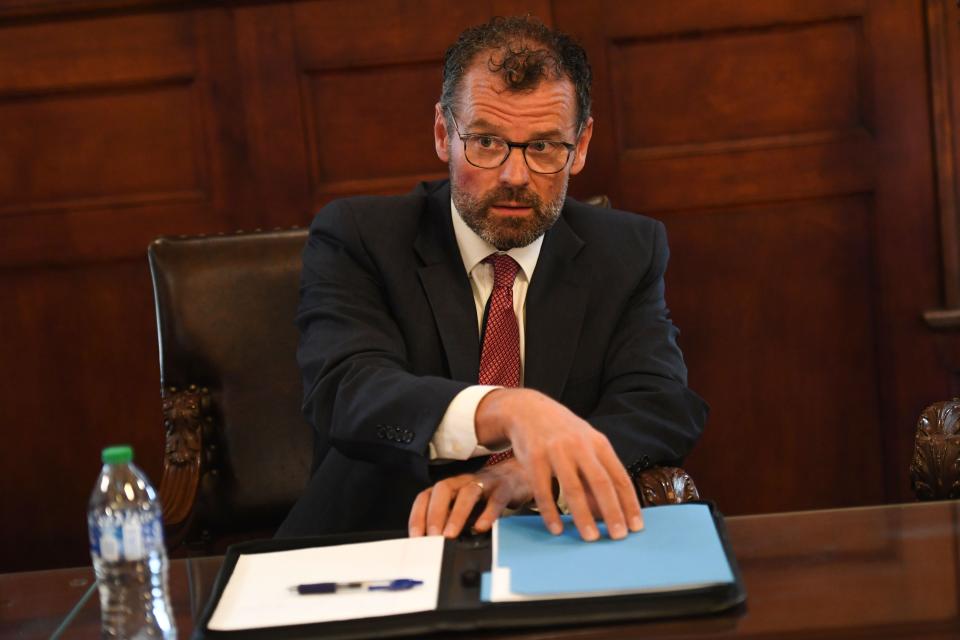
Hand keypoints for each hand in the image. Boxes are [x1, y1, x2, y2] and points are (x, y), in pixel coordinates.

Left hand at [408, 459, 531, 537]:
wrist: (518, 476)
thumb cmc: (486, 496)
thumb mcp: (464, 508)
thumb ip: (450, 521)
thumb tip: (434, 545)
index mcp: (450, 486)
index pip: (426, 496)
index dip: (418, 515)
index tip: (416, 538)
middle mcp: (464, 481)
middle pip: (443, 489)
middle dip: (434, 513)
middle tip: (432, 537)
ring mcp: (485, 482)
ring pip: (468, 493)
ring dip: (456, 515)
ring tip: (450, 536)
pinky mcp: (504, 488)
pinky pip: (495, 499)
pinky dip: (487, 514)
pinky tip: (481, 528)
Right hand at [475, 388, 642, 541]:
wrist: (527, 409)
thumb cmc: (562, 433)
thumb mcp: (585, 445)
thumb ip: (597, 474)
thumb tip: (608, 512)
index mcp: (598, 443)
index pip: (619, 477)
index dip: (629, 503)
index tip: (636, 527)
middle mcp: (579, 446)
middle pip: (600, 483)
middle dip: (612, 511)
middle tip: (618, 536)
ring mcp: (556, 451)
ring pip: (573, 488)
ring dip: (583, 516)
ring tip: (590, 538)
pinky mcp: (534, 458)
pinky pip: (543, 491)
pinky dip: (551, 512)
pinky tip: (557, 528)